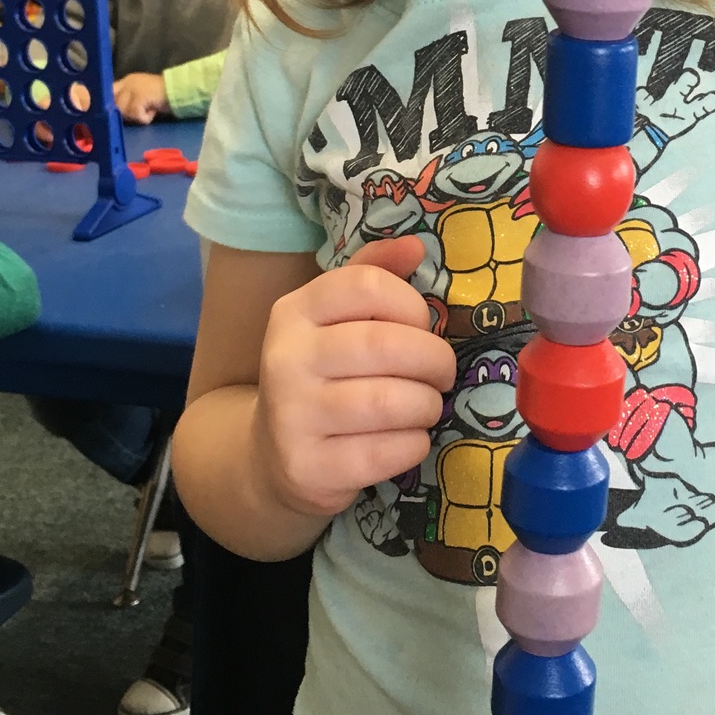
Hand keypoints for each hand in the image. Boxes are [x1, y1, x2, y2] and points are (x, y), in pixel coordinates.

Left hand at [114, 71, 168, 122]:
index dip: (109, 103)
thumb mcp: (143, 95)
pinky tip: (153, 113)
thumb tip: (115, 111)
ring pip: (124, 110)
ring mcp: (133, 88)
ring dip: (136, 116)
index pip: (109, 91)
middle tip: (139, 113)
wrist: (180, 90)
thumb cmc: (164, 96)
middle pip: (114, 103)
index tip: (112, 113)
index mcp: (128, 80)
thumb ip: (129, 99)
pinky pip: (136, 114)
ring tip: (149, 111)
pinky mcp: (140, 96)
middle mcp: (128, 82)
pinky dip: (145, 118)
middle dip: (124, 112)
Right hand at [251, 236, 455, 522]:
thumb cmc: (323, 375)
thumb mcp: (336, 319)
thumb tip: (416, 246)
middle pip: (387, 345)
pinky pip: (389, 451)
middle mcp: (286, 359)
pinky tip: (407, 438)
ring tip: (426, 406)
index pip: (368, 286)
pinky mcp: (309, 468)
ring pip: (393, 402)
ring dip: (428, 405)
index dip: (411, 305)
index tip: (420, 326)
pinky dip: (414, 444)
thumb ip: (372, 275)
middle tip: (442, 374)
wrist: (273, 457)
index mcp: (294, 312)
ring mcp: (293, 417)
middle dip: (435, 361)